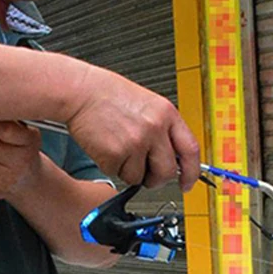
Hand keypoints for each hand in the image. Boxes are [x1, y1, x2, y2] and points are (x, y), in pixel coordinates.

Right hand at [64, 67, 199, 190]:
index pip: (191, 150)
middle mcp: (154, 129)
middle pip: (167, 172)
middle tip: (147, 175)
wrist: (80, 91)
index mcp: (166, 114)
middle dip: (157, 179)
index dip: (192, 172)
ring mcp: (135, 143)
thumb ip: (163, 129)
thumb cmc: (108, 95)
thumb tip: (173, 157)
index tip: (187, 183)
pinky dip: (111, 166)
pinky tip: (107, 147)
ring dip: (130, 171)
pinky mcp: (115, 155)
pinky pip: (118, 174)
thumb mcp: (148, 104)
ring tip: (119, 149)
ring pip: (140, 177)